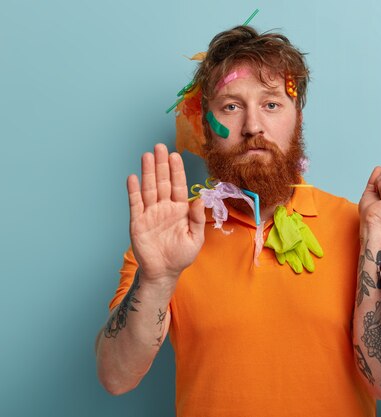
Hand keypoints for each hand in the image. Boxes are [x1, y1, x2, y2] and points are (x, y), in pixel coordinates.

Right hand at [127, 144, 205, 282]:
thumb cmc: (181, 255)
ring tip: (147, 156)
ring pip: (148, 188)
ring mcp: (150, 213)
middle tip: (159, 146)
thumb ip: (197, 218)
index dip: (176, 171)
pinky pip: (135, 204)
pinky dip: (133, 191)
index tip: (175, 155)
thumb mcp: (195, 238)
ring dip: (147, 172)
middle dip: (161, 164)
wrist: (163, 272)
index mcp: (179, 209)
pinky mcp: (137, 222)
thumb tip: (201, 199)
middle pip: (162, 182)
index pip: (178, 185)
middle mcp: (164, 207)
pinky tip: (133, 177)